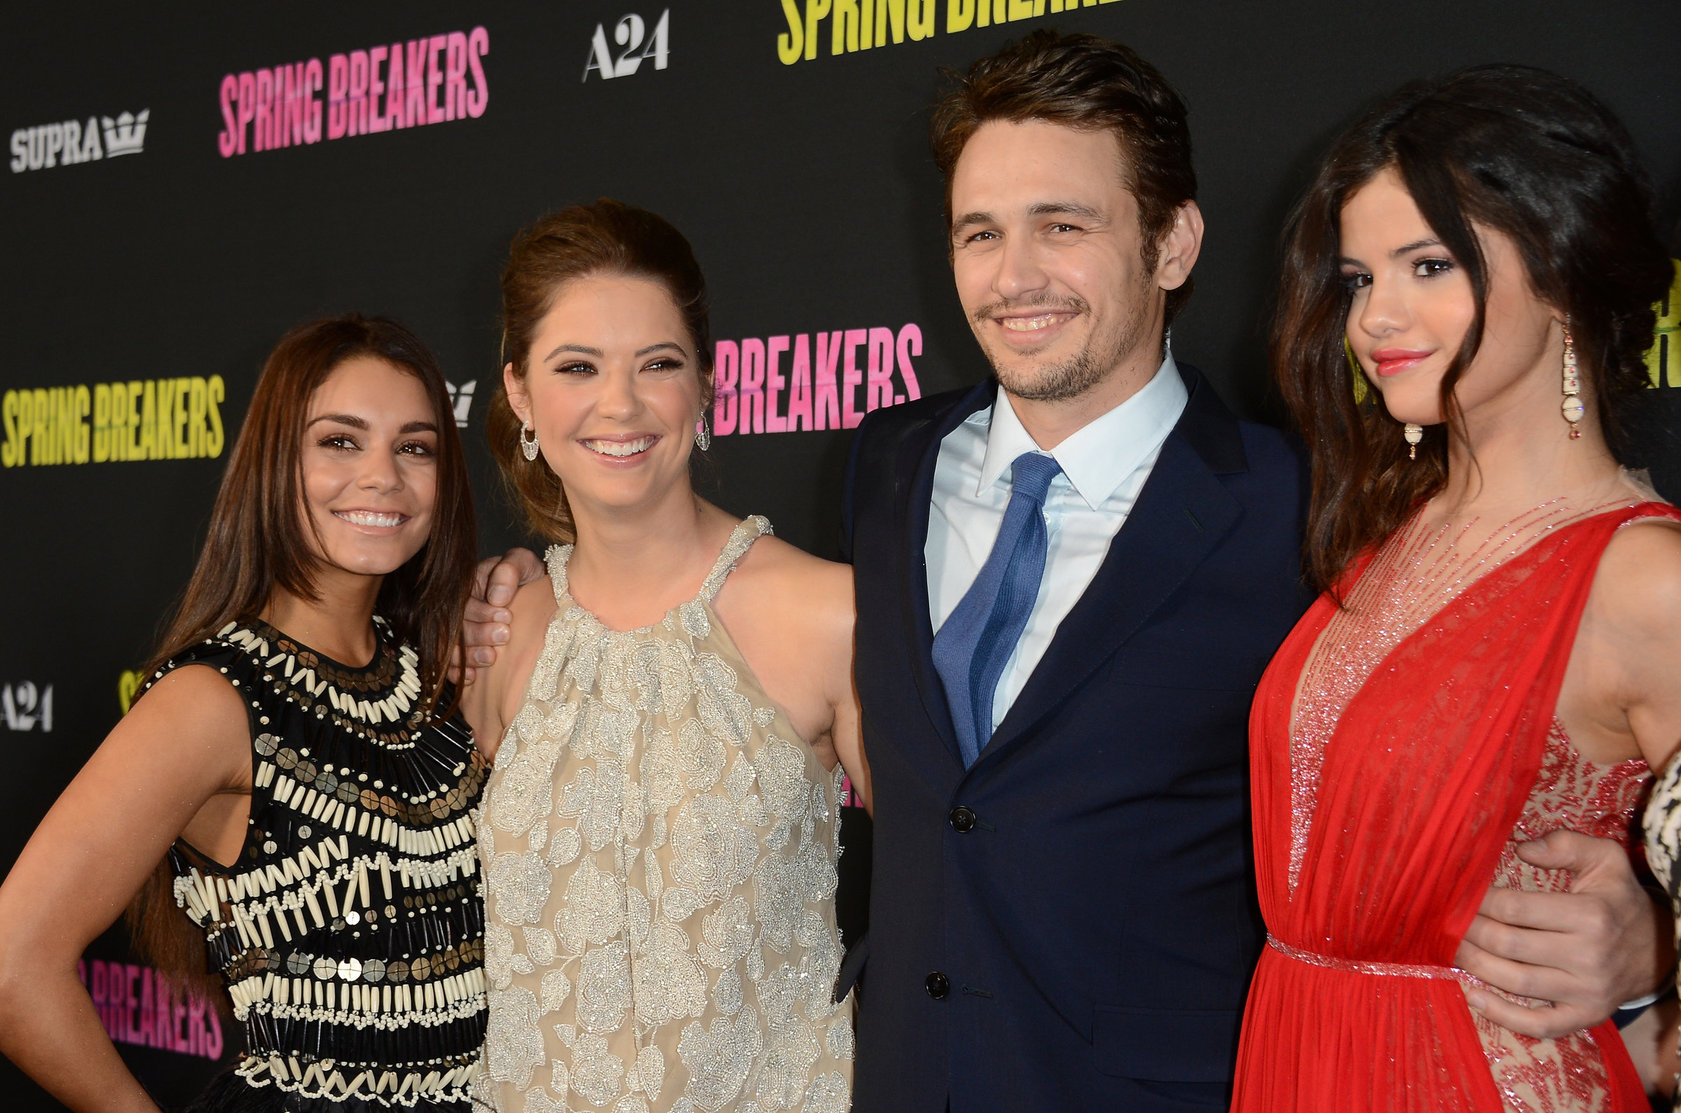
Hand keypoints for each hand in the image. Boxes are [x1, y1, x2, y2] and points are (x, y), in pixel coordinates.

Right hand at [449, 548, 544, 684]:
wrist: (543, 596)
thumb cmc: (532, 577)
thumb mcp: (524, 563)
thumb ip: (510, 569)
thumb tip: (497, 596)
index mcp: (470, 585)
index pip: (464, 601)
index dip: (481, 612)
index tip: (506, 615)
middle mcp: (462, 609)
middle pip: (457, 627)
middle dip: (479, 634)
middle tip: (503, 636)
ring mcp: (463, 632)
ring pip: (452, 648)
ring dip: (469, 656)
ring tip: (490, 659)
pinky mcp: (467, 653)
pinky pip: (451, 666)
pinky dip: (458, 673)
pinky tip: (471, 678)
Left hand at [1455, 830, 1671, 1038]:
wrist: (1659, 950)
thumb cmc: (1618, 899)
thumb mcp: (1606, 860)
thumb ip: (1566, 844)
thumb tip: (1522, 848)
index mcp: (1590, 915)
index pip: (1514, 907)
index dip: (1477, 900)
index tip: (1455, 893)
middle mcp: (1588, 956)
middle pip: (1507, 944)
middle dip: (1467, 930)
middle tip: (1444, 920)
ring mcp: (1586, 991)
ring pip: (1514, 981)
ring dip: (1472, 964)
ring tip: (1449, 947)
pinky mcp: (1585, 1016)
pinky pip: (1538, 1024)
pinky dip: (1501, 1015)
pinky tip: (1472, 995)